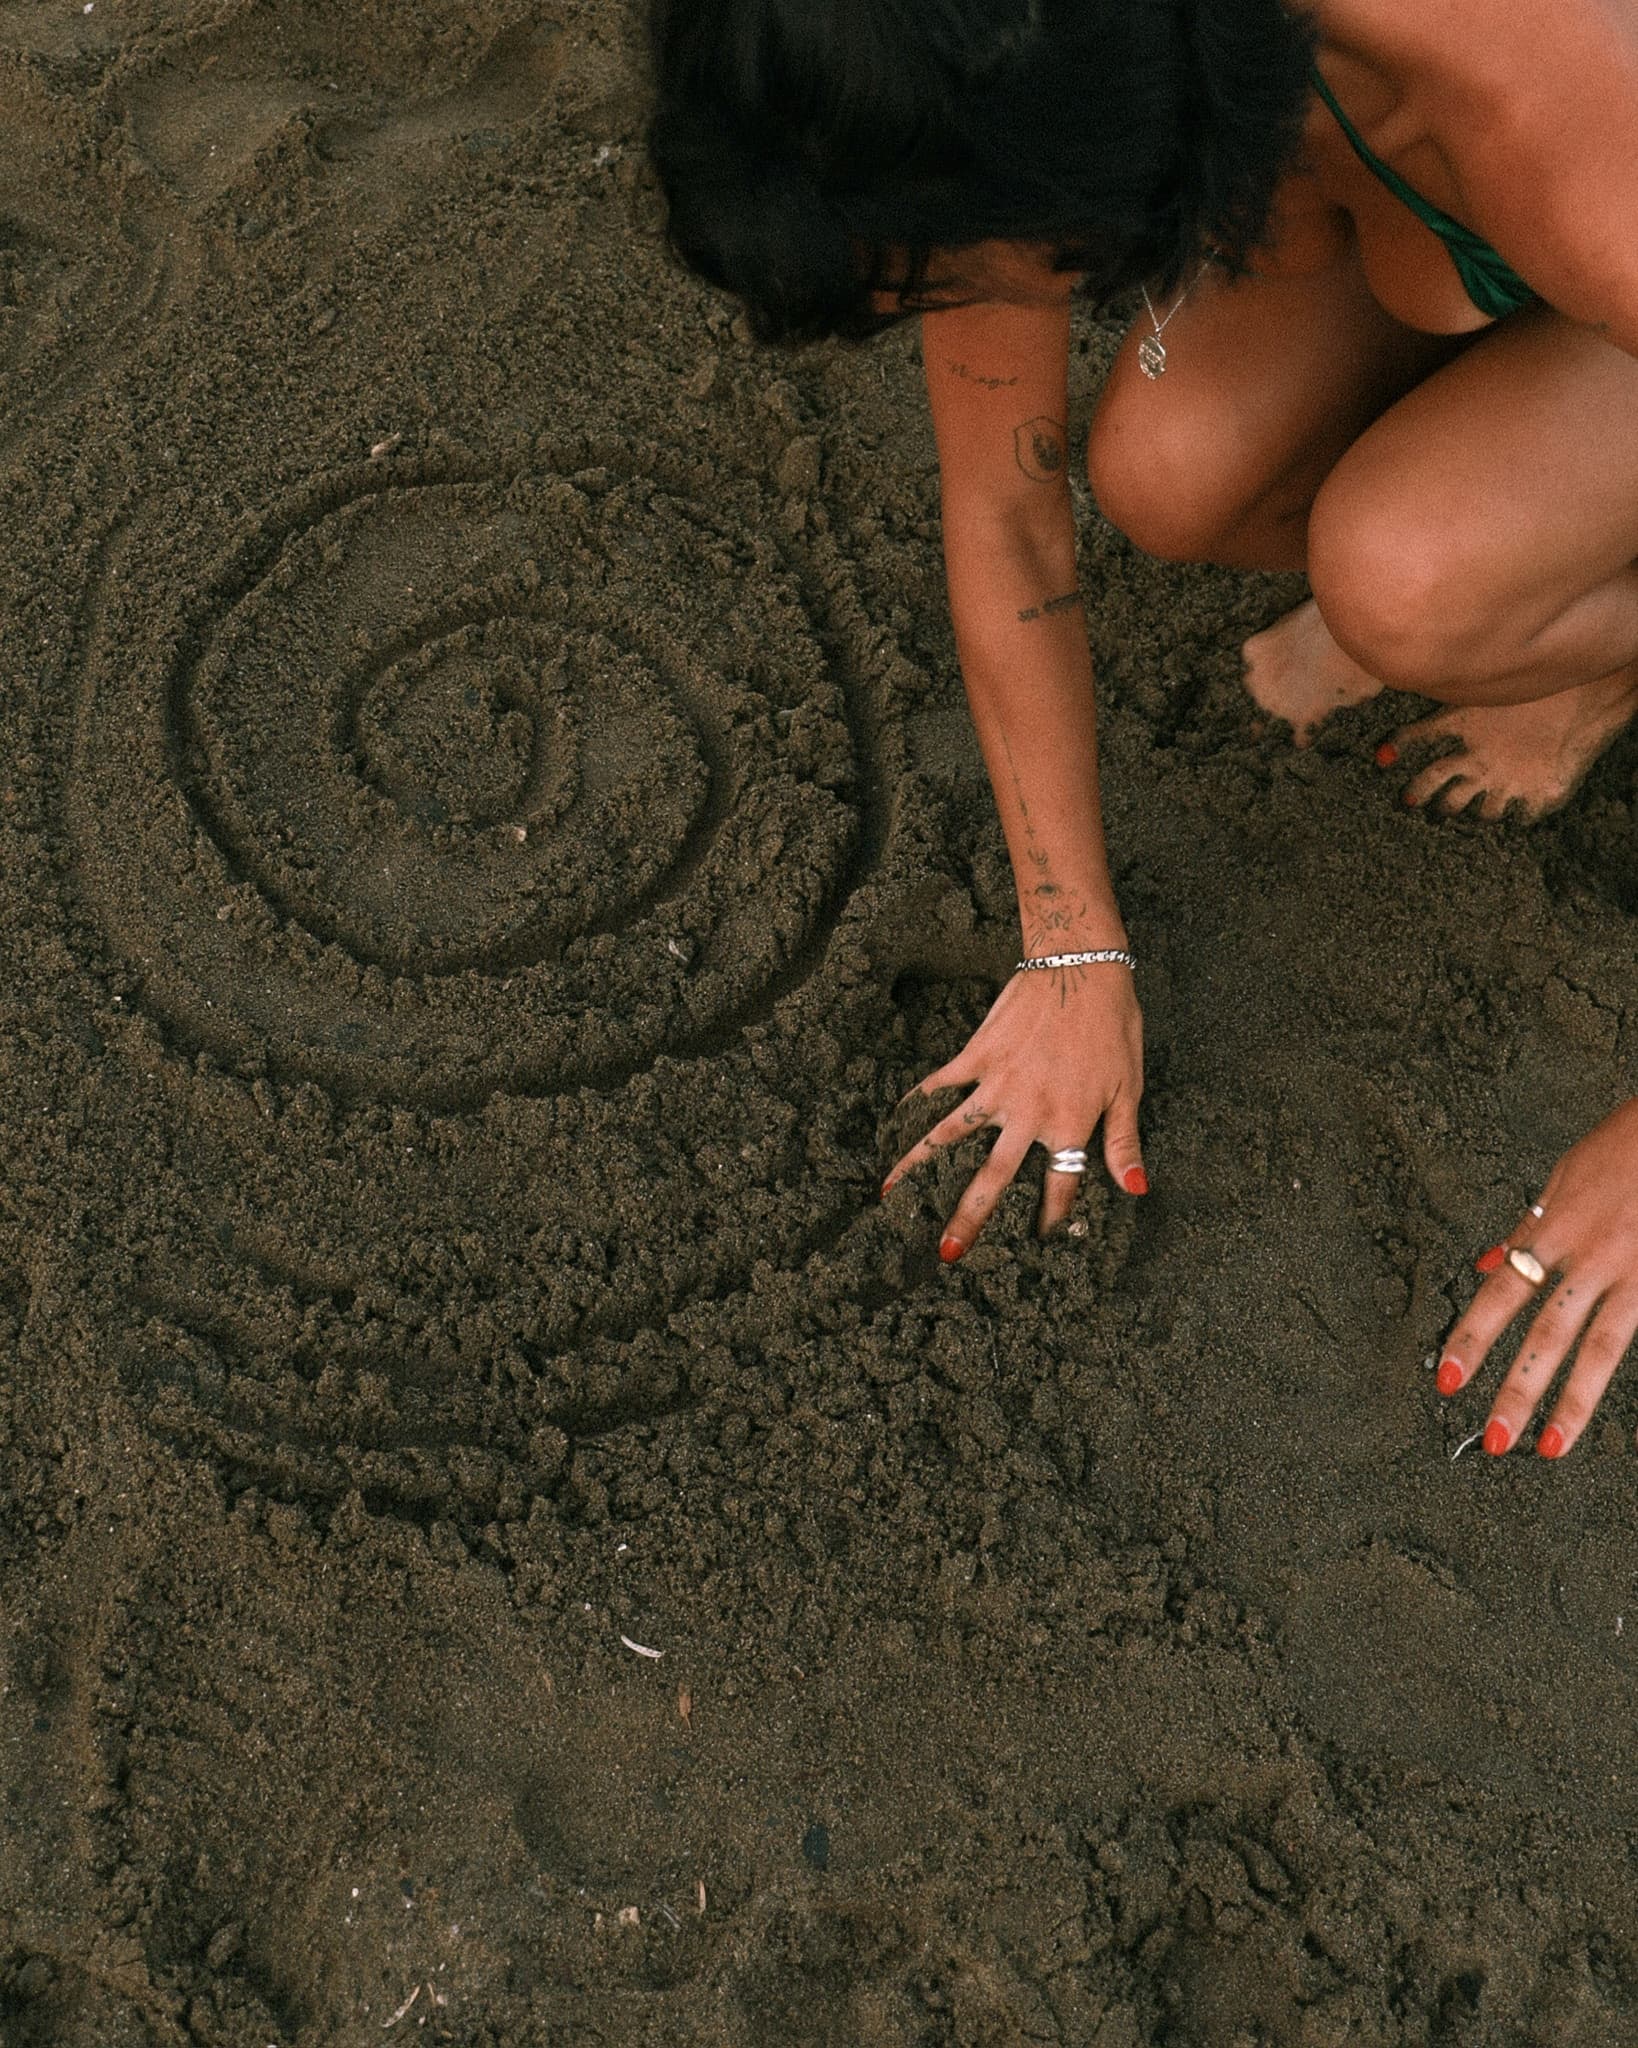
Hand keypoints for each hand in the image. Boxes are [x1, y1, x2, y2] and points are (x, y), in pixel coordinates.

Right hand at [881, 961, 1144, 1256]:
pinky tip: (895, 1121)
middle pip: (993, 1178)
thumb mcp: (1128, 1088)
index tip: (1042, 1242)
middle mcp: (1027, 1113)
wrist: (1079, 967)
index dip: (1052, 1219)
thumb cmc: (1112, 1027)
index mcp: (1069, 1124)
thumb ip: (1123, 1142)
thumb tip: (1134, 1189)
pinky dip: (916, 1103)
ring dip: (920, 1166)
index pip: (1060, 1185)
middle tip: (947, 1253)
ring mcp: (996, 1085)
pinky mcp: (976, 1056)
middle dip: (969, 1218)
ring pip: (951, 1135)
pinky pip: (940, 1085)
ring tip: (891, 1194)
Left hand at [1437, 1097, 1637, 1458]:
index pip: (1502, 1294)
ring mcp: (1634, 1272)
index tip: (1448, 1379)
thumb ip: (1527, 1227)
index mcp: (1556, 1229)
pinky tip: (1622, 1431)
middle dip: (1516, 1388)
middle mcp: (1592, 1256)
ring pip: (1598, 1346)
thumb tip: (1488, 1263)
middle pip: (1545, 1331)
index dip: (1472, 1339)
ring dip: (1570, 1401)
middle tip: (1491, 1438)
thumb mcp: (1562, 1176)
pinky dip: (1624, 1377)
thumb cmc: (1625, 1144)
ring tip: (1549, 1447)